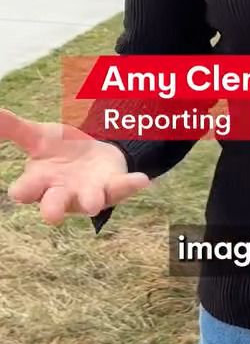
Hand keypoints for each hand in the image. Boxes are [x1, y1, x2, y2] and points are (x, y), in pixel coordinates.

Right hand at [1, 108, 149, 224]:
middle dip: (53, 209)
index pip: (26, 190)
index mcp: (40, 182)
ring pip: (89, 201)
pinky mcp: (114, 187)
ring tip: (94, 202)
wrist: (94, 156)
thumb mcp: (37, 138)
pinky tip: (143, 179)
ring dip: (92, 201)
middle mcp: (63, 193)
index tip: (19, 192)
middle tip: (52, 215)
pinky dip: (132, 184)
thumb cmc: (59, 152)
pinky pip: (123, 188)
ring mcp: (89, 192)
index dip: (23, 191)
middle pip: (55, 204)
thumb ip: (14, 128)